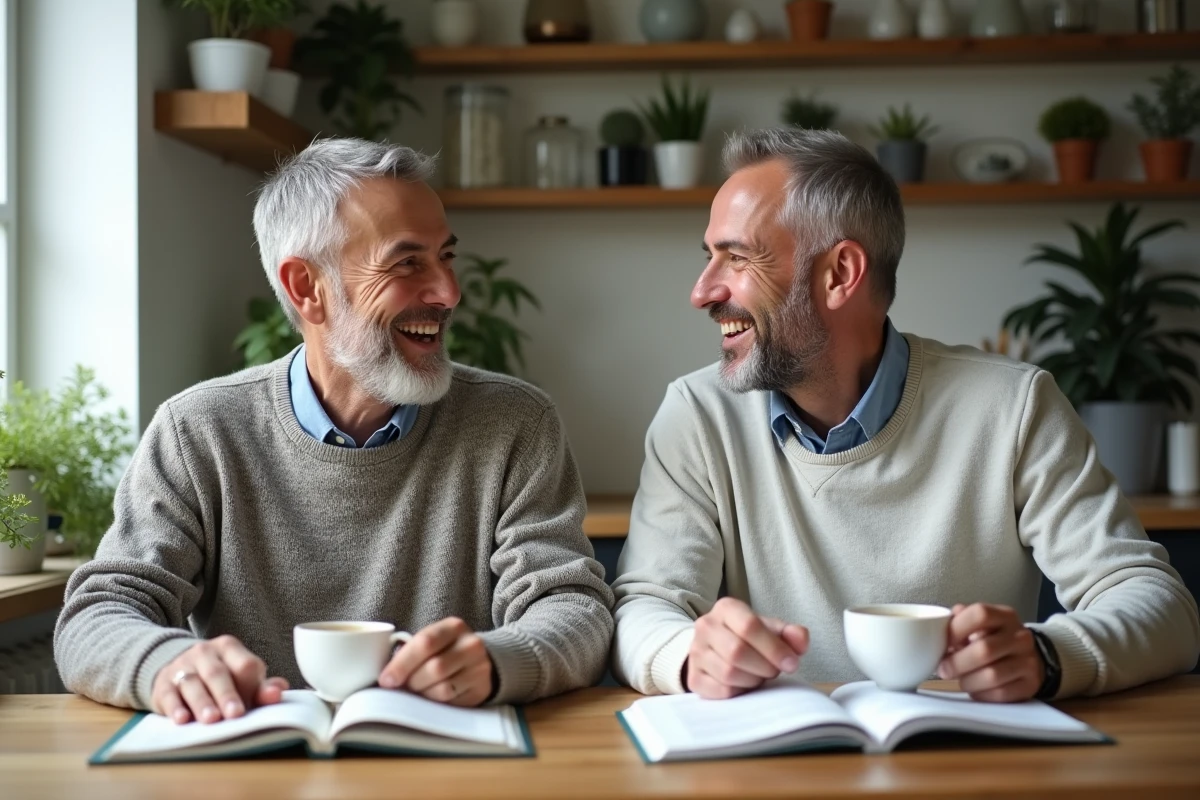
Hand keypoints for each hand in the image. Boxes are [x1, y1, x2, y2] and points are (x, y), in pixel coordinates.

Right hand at [152, 635, 287, 724]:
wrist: (177, 669)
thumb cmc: (219, 677)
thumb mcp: (240, 678)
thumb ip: (259, 686)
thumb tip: (279, 690)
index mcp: (229, 648)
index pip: (244, 663)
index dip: (251, 683)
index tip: (261, 699)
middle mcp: (204, 653)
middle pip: (217, 674)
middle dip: (227, 695)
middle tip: (235, 714)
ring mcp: (182, 666)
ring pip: (192, 683)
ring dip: (202, 702)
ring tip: (211, 720)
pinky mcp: (163, 683)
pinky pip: (169, 694)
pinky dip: (175, 707)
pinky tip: (182, 719)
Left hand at [378, 617, 493, 706]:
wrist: (477, 660)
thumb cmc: (443, 650)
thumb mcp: (431, 641)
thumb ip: (410, 651)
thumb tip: (386, 678)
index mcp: (454, 626)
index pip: (425, 643)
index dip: (402, 663)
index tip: (386, 680)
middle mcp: (471, 645)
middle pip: (435, 668)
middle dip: (412, 682)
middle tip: (402, 688)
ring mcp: (479, 668)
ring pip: (443, 689)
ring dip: (423, 695)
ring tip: (417, 692)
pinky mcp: (480, 690)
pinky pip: (452, 703)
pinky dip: (436, 704)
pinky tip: (432, 698)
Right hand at [685, 597, 808, 699]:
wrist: (716, 649)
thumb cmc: (749, 638)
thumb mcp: (771, 630)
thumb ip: (791, 633)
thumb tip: (801, 640)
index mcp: (726, 608)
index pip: (749, 626)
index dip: (773, 648)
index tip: (791, 663)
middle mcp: (705, 626)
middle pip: (737, 652)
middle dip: (764, 666)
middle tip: (774, 670)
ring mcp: (696, 652)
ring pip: (728, 673)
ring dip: (753, 680)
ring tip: (759, 675)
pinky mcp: (694, 677)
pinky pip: (721, 691)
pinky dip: (740, 692)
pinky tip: (744, 685)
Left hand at [938, 603, 1043, 702]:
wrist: (1029, 658)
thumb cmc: (994, 640)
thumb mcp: (980, 625)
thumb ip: (960, 622)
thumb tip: (938, 627)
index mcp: (1004, 616)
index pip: (980, 614)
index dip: (957, 628)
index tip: (943, 642)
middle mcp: (1020, 637)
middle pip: (984, 649)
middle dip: (957, 663)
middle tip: (943, 669)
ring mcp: (1028, 661)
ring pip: (992, 675)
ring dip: (967, 681)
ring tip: (959, 680)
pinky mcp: (1031, 685)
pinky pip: (1000, 693)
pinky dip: (981, 694)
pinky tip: (975, 689)